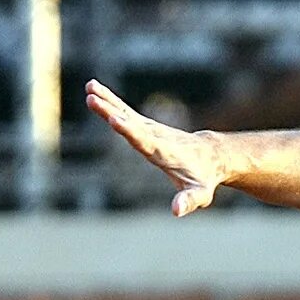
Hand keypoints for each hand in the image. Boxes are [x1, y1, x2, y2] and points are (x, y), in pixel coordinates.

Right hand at [86, 78, 225, 214]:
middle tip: (92, 99)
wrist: (210, 156)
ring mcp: (150, 129)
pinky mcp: (145, 126)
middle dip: (112, 112)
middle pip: (131, 123)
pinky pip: (125, 111)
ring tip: (89, 87)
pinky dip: (110, 101)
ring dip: (107, 101)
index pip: (145, 141)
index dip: (130, 131)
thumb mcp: (200, 194)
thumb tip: (176, 211)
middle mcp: (156, 136)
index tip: (115, 119)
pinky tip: (94, 90)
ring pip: (126, 113)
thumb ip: (189, 201)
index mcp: (165, 152)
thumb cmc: (203, 179)